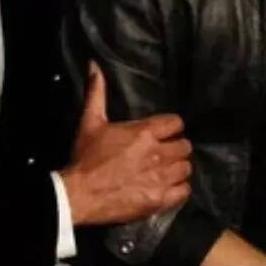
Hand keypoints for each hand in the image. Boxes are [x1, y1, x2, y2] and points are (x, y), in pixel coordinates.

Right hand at [60, 62, 192, 225]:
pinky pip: (184, 191)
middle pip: (185, 146)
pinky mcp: (159, 200)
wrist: (79, 195)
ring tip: (166, 170)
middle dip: (175, 147)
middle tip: (164, 152)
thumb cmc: (86, 158)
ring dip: (177, 168)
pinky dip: (178, 189)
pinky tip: (168, 187)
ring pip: (186, 168)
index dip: (170, 127)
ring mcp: (160, 178)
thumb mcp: (90, 122)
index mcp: (145, 133)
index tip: (163, 132)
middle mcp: (158, 154)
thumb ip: (96, 92)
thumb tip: (94, 65)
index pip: (176, 123)